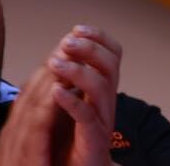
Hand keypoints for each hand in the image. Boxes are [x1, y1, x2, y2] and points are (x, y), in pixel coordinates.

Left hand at [0, 26, 123, 165]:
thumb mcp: (74, 102)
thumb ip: (72, 80)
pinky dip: (72, 102)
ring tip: (56, 62)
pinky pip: (86, 117)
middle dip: (90, 49)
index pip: (112, 55)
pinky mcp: (92, 139)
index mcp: (102, 90)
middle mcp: (107, 101)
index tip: (78, 29)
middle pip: (110, 66)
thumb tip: (61, 51)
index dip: (99, 38)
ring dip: (78, 71)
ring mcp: (102, 119)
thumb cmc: (74, 140)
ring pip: (101, 87)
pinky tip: (56, 92)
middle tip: (69, 41)